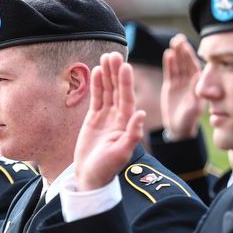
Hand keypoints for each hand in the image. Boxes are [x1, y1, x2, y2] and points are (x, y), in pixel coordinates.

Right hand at [74, 52, 144, 191]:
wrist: (91, 177)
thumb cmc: (107, 169)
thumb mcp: (121, 153)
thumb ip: (132, 134)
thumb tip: (142, 113)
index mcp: (127, 123)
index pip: (127, 98)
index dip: (126, 82)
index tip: (125, 66)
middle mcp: (119, 117)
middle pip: (118, 90)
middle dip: (116, 73)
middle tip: (113, 54)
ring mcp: (106, 117)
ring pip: (108, 91)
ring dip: (107, 75)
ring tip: (106, 57)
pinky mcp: (94, 119)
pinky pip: (97, 98)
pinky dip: (97, 85)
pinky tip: (97, 71)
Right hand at [161, 34, 204, 139]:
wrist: (179, 129)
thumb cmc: (189, 120)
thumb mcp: (194, 107)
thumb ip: (196, 91)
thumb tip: (198, 75)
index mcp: (198, 85)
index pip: (194, 67)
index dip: (190, 57)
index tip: (186, 47)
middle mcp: (190, 82)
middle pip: (186, 63)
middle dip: (183, 51)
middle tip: (179, 39)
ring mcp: (181, 83)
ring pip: (178, 66)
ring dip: (176, 54)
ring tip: (173, 43)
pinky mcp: (171, 87)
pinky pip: (171, 73)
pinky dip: (169, 64)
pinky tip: (168, 54)